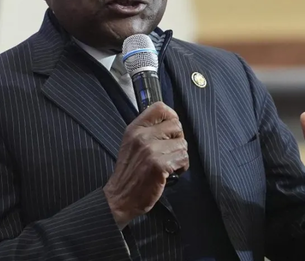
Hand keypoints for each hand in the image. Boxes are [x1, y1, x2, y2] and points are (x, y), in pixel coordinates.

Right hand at [103, 102, 188, 228]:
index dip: (171, 116)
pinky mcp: (159, 165)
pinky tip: (171, 172)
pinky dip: (181, 167)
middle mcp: (142, 136)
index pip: (160, 107)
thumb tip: (169, 121)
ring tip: (169, 163)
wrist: (120, 197)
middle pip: (176, 125)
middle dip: (178, 138)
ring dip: (180, 155)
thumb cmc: (129, 172)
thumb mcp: (131, 143)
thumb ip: (147, 129)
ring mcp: (151, 150)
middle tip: (170, 150)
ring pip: (182, 143)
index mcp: (135, 128)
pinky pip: (183, 158)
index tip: (171, 128)